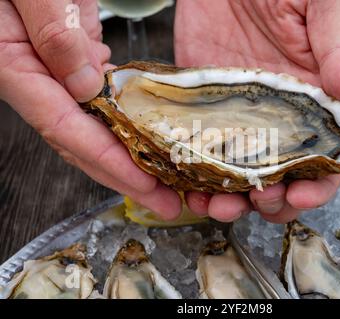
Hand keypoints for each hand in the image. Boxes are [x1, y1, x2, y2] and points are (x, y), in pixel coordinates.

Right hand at [0, 0, 182, 219]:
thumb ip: (55, 36)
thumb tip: (84, 86)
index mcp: (16, 67)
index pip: (66, 129)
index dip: (108, 161)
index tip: (144, 183)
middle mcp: (35, 81)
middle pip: (82, 144)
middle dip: (124, 178)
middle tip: (164, 202)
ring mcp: (55, 76)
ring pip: (92, 129)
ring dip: (128, 158)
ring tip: (163, 181)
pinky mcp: (73, 65)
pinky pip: (99, 105)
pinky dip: (124, 125)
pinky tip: (146, 139)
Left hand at [175, 0, 339, 222]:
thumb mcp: (318, 7)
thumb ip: (338, 53)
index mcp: (312, 98)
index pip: (324, 157)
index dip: (317, 185)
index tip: (300, 196)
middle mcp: (275, 115)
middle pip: (280, 176)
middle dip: (270, 200)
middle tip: (257, 202)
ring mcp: (236, 115)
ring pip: (236, 173)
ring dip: (230, 197)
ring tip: (217, 203)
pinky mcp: (201, 106)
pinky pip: (198, 149)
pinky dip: (193, 174)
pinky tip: (188, 184)